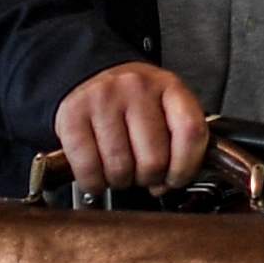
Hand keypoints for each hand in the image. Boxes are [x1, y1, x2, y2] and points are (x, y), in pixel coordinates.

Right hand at [50, 62, 210, 192]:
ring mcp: (102, 99)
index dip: (185, 168)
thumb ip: (179, 141)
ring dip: (120, 181)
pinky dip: (94, 183)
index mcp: (169, 87)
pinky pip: (89, 170)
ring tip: (119, 168)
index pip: (190, 133)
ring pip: (120, 169)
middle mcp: (136, 88)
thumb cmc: (132, 103)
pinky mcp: (73, 115)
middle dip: (148, 179)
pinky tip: (97, 173)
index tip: (174, 179)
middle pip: (154, 160)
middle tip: (141, 172)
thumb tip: (169, 183)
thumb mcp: (165, 109)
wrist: (91, 79)